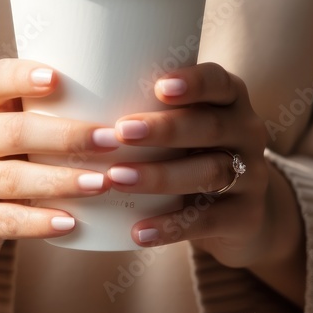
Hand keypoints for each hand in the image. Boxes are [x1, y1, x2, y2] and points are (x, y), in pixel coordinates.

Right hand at [0, 58, 119, 264]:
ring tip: (101, 183)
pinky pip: (4, 220)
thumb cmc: (8, 156)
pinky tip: (71, 221)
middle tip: (111, 141)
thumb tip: (122, 92)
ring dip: (61, 181)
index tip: (57, 78)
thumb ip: (50, 108)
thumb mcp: (16, 124)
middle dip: (66, 137)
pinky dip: (40, 222)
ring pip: (11, 179)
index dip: (22, 77)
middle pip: (12, 132)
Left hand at [103, 62, 305, 302]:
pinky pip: (209, 221)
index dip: (193, 82)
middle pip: (211, 126)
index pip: (219, 82)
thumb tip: (61, 90)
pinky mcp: (245, 218)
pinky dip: (172, 226)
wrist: (243, 214)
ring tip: (117, 178)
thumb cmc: (191, 155)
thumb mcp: (182, 127)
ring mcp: (252, 176)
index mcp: (230, 101)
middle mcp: (247, 133)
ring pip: (210, 172)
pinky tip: (138, 230)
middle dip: (165, 128)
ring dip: (161, 175)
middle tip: (120, 131)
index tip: (158, 86)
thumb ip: (144, 107)